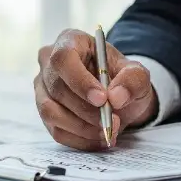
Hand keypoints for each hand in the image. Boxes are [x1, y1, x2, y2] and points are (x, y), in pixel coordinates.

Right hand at [35, 29, 158, 150]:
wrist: (117, 98)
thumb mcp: (137, 75)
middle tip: (112, 121)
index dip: (80, 81)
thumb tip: (116, 97)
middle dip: (86, 110)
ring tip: (107, 130)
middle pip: (57, 88)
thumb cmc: (122, 79)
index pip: (64, 58)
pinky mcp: (45, 112)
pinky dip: (80, 139)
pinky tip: (99, 138)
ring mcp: (42, 88)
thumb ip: (133, 80)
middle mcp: (48, 62)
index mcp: (70, 41)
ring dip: (82, 127)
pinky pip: (56, 130)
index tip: (102, 99)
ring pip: (51, 112)